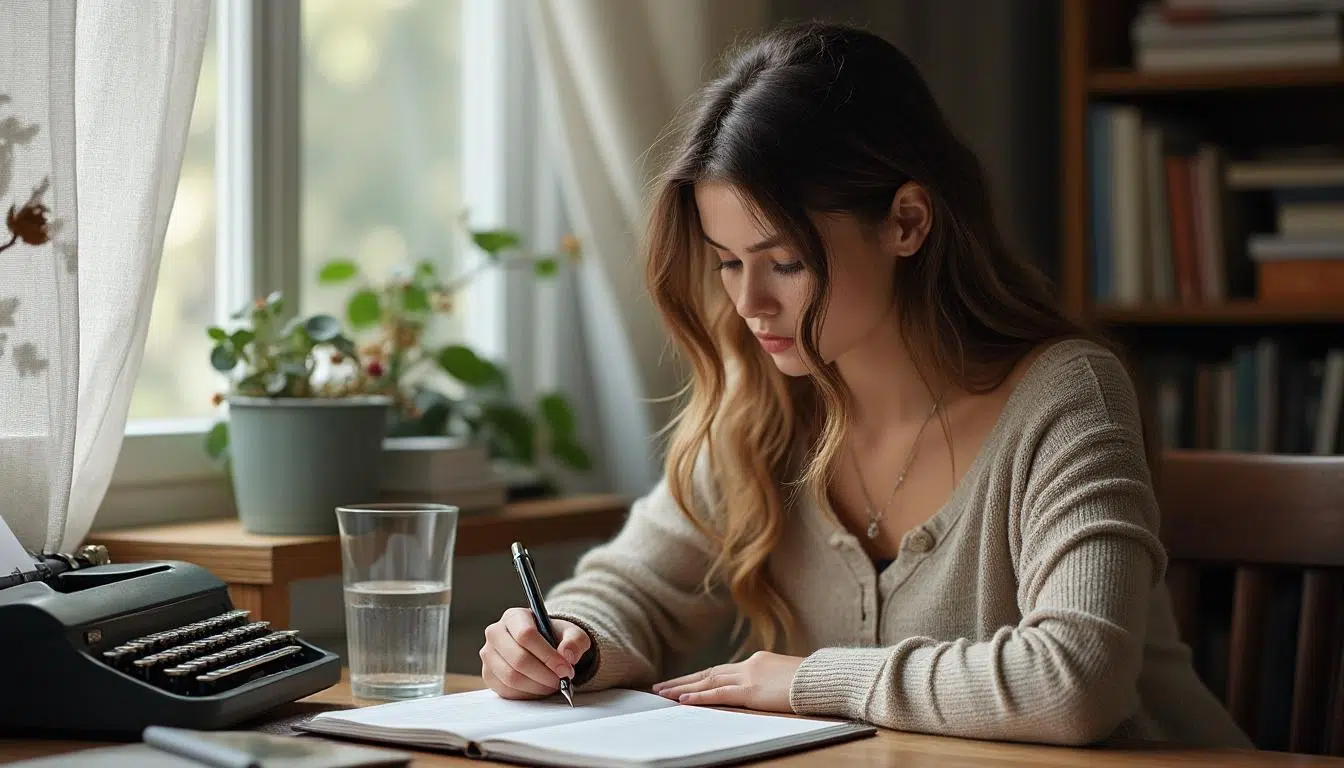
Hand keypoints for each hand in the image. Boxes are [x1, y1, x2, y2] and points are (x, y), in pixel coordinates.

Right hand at [480, 607, 590, 699]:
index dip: (547, 655)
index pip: (525, 635)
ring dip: (537, 686)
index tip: (565, 669)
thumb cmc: (555, 638)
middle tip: (562, 681)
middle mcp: (495, 633)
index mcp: (514, 616)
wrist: (542, 647)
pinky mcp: (488, 675)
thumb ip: (575, 641)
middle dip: (544, 674)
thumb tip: (567, 655)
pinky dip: (527, 694)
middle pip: (518, 659)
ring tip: (553, 685)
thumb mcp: (572, 633)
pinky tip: (540, 688)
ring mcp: (488, 655)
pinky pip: (506, 690)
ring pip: (511, 677)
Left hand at [652, 651, 803, 712]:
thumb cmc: (812, 682)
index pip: (721, 669)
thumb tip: (766, 690)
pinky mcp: (751, 691)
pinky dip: (699, 696)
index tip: (683, 682)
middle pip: (708, 672)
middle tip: (661, 687)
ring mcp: (748, 677)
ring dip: (683, 688)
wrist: (823, 679)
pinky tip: (683, 699)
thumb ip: (771, 682)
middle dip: (684, 680)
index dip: (699, 676)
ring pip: (707, 681)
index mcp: (757, 661)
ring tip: (664, 694)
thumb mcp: (787, 679)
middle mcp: (749, 665)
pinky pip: (718, 694)